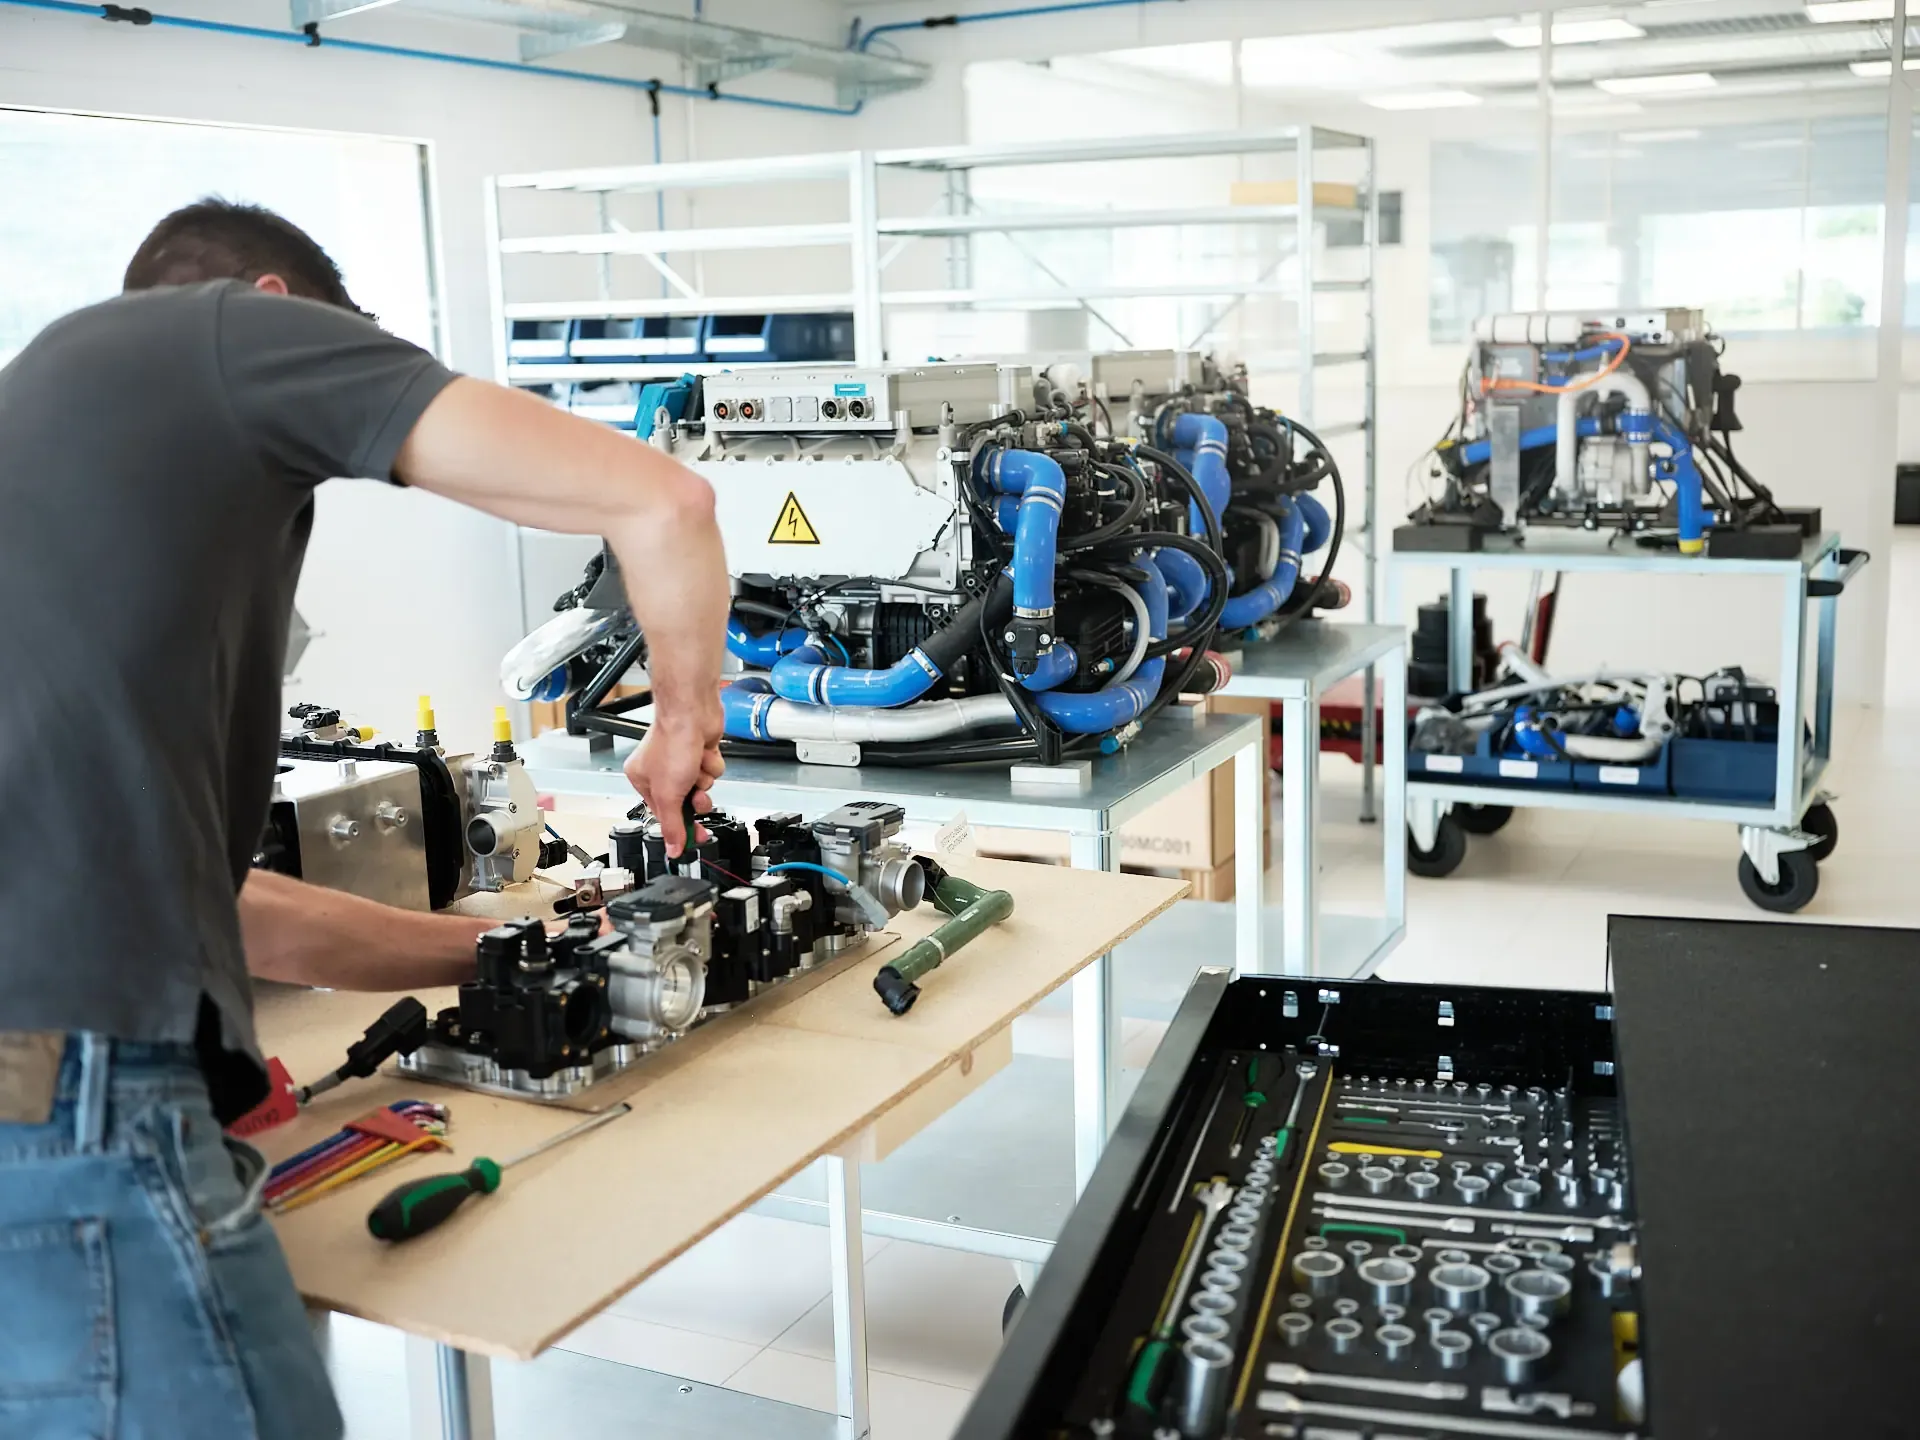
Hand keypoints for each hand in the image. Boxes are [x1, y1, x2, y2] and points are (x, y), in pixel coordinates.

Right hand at [624, 710, 723, 855]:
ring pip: (701, 788)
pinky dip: (711, 766)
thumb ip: (671, 825)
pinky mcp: (700, 753)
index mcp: (642, 779)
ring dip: (703, 782)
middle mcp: (660, 770)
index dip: (678, 827)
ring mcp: (682, 761)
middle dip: (694, 802)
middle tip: (700, 810)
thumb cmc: (672, 743)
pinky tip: (704, 755)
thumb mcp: (668, 794)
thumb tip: (672, 849)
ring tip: (697, 770)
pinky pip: (711, 773)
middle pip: (684, 803)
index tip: (690, 839)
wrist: (693, 713)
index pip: (662, 814)